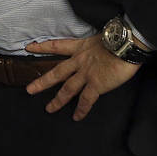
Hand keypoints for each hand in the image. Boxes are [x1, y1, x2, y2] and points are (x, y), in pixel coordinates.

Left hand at [24, 34, 140, 120]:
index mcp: (80, 47)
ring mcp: (87, 73)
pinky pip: (86, 100)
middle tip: (29, 90)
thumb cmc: (119, 39)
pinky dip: (81, 110)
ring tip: (49, 109)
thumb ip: (95, 48)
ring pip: (67, 89)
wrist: (127, 44)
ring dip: (58, 100)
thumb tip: (98, 52)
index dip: (42, 47)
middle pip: (56, 72)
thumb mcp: (101, 39)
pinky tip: (76, 117)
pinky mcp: (96, 84)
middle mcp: (80, 61)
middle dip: (42, 82)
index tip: (29, 48)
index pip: (56, 45)